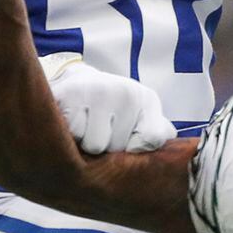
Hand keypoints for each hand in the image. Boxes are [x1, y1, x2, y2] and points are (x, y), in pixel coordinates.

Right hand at [43, 54, 176, 154]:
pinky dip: (67, 135)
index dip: (135, 148)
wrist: (76, 84)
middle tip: (100, 128)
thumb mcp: (142, 117)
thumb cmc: (113, 109)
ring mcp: (97, 90)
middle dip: (107, 148)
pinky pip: (71, 135)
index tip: (126, 140)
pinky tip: (70, 121)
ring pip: (93, 146)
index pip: (152, 139)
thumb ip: (156, 132)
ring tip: (85, 125)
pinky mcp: (69, 94)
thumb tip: (165, 139)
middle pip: (117, 147)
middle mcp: (125, 92)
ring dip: (85, 143)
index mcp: (147, 99)